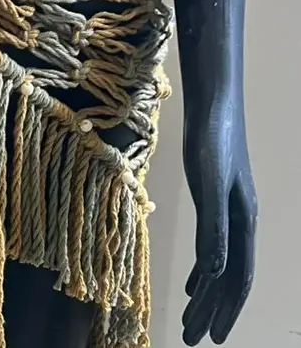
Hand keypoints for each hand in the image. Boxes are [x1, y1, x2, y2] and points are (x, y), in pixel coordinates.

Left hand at [180, 96, 256, 344]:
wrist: (214, 108)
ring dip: (205, 296)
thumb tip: (211, 272)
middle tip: (193, 339)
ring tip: (190, 321)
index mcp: (243, 223)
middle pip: (227, 279)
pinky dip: (200, 271)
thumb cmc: (212, 141)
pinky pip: (211, 247)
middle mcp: (239, 224)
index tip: (213, 337)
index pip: (236, 278)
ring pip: (219, 266)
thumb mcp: (210, 183)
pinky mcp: (214, 204)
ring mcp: (228, 215)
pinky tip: (190, 285)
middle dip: (212, 311)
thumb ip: (213, 226)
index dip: (225, 309)